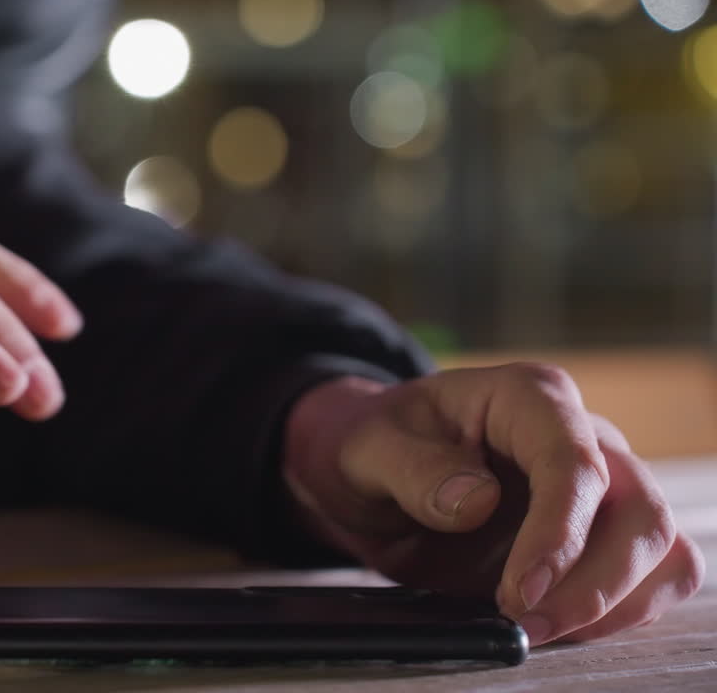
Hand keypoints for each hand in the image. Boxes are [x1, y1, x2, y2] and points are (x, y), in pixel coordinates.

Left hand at [283, 364, 704, 645]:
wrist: (373, 470)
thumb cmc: (375, 445)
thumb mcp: (367, 449)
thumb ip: (413, 469)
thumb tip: (477, 500)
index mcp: (526, 397)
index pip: (572, 462)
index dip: (559, 532)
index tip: (521, 589)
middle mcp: (579, 434)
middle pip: (639, 509)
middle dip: (596, 581)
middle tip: (528, 623)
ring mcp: (599, 485)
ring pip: (660, 546)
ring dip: (616, 602)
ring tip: (539, 630)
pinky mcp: (598, 532)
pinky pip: (649, 574)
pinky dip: (620, 610)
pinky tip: (561, 624)